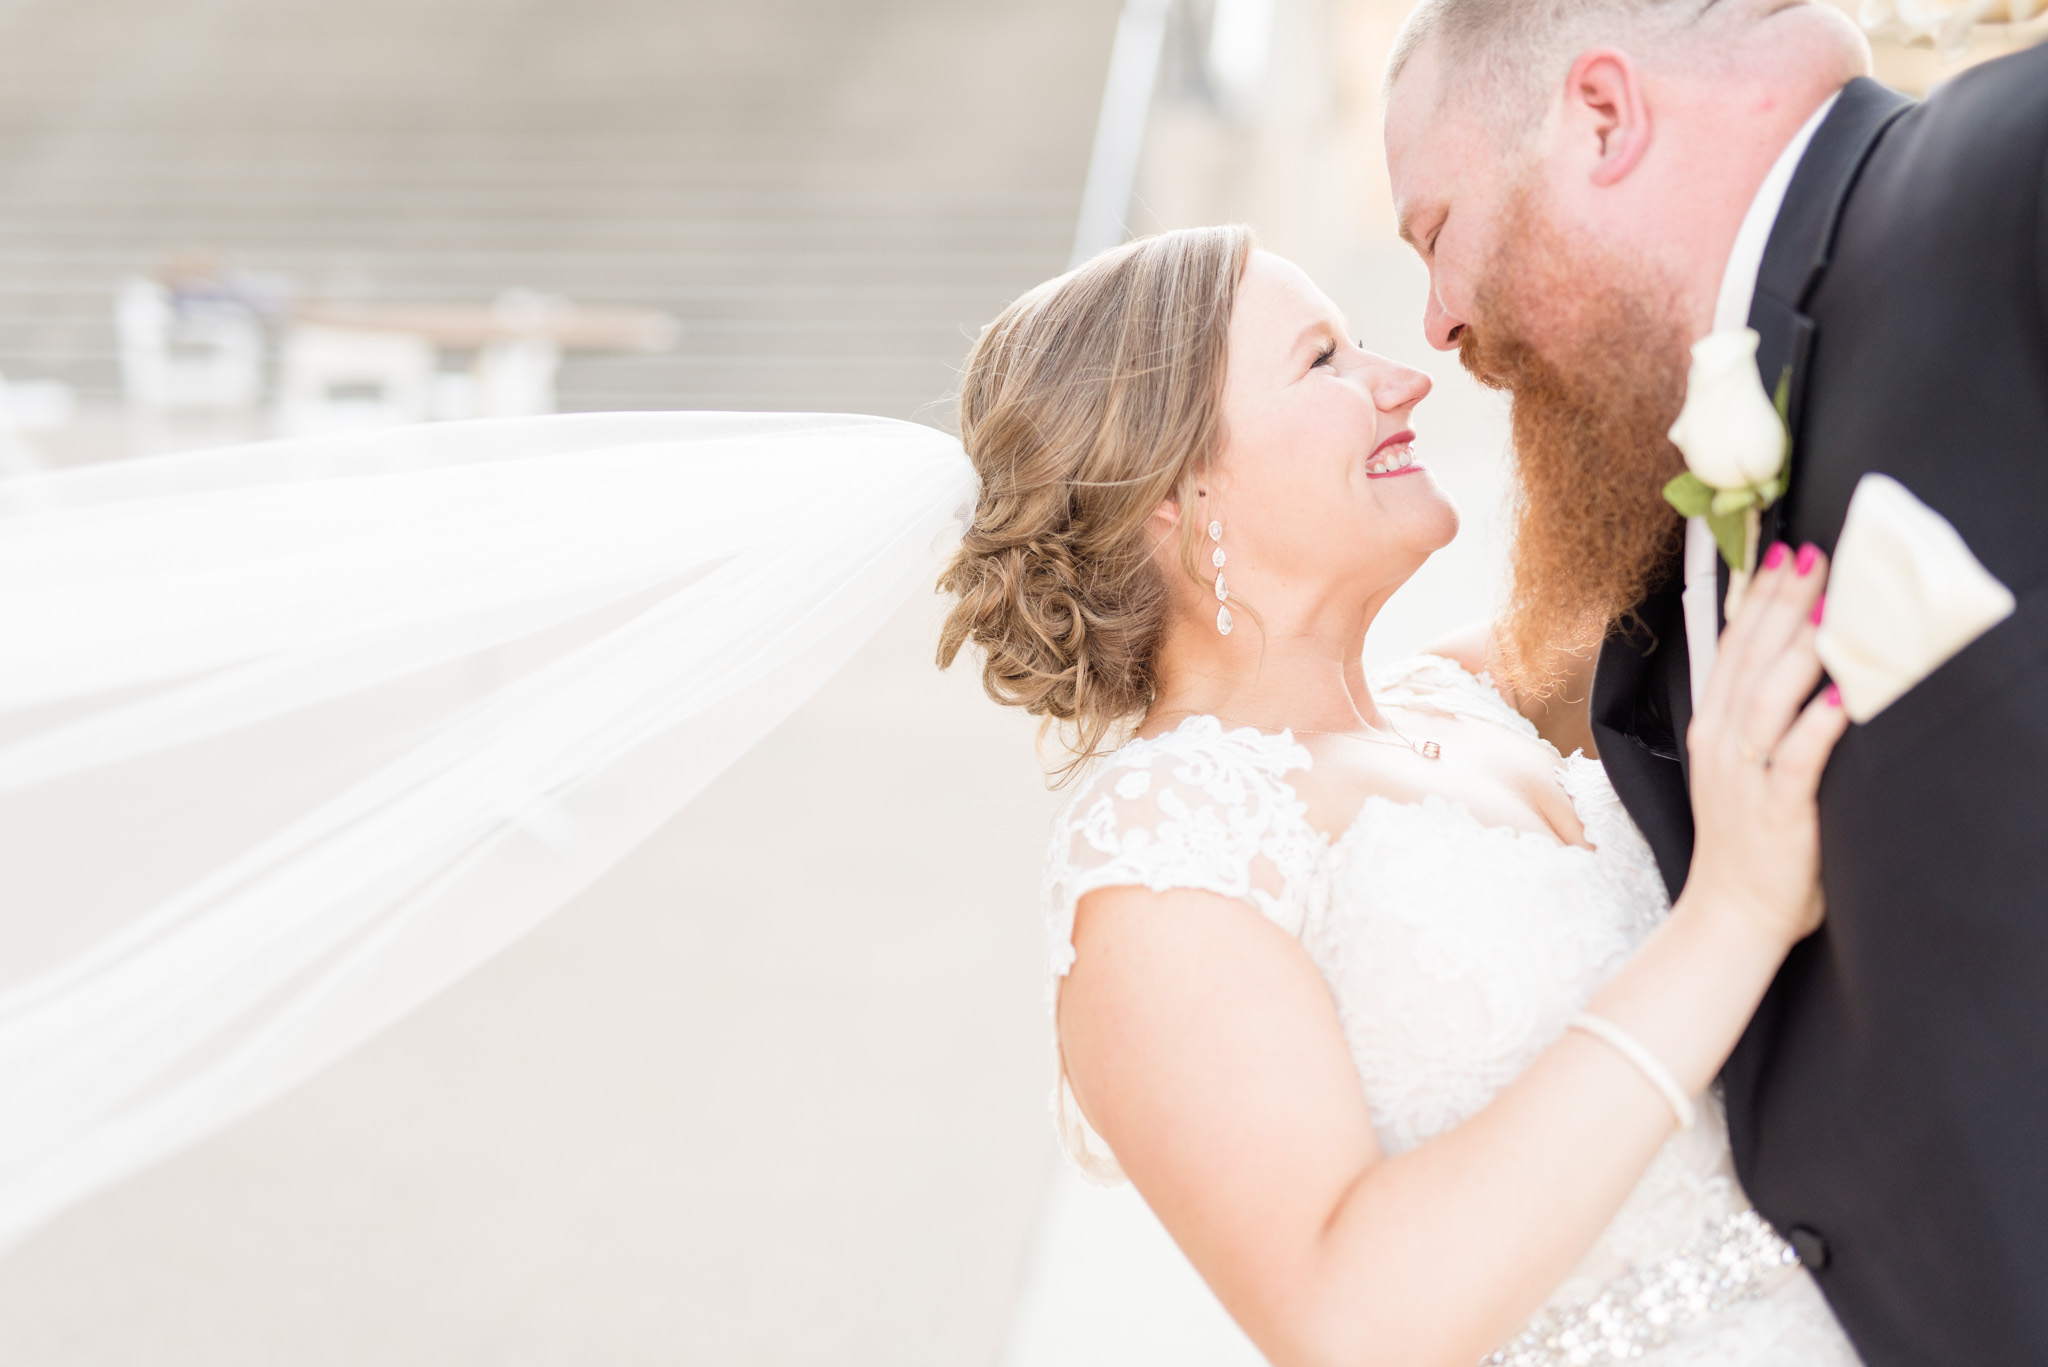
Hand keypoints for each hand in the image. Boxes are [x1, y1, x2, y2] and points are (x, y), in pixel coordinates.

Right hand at [1684, 543, 1850, 949]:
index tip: (1783, 554)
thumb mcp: (1739, 767)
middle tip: (1813, 557)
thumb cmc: (1746, 841)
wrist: (1730, 913)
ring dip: (1799, 649)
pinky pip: (1795, 759)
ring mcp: (1743, 777)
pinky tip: (1843, 696)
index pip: (1732, 647)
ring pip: (1767, 698)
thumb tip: (1796, 664)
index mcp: (1711, 728)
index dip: (1757, 598)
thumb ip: (1759, 719)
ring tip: (1829, 608)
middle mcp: (1720, 744)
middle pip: (1749, 659)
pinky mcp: (1774, 811)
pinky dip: (1818, 726)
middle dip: (1781, 603)